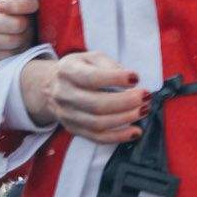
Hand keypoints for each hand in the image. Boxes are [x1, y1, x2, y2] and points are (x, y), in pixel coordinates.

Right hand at [18, 51, 149, 143]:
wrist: (51, 87)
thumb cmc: (79, 69)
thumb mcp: (91, 57)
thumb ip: (110, 65)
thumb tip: (130, 79)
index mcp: (68, 71)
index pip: (91, 78)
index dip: (115, 79)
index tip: (135, 78)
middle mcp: (64, 95)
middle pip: (96, 104)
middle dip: (125, 102)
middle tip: (145, 97)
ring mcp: (67, 115)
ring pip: (98, 123)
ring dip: (125, 119)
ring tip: (144, 110)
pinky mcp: (74, 129)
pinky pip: (97, 138)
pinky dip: (118, 137)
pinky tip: (135, 131)